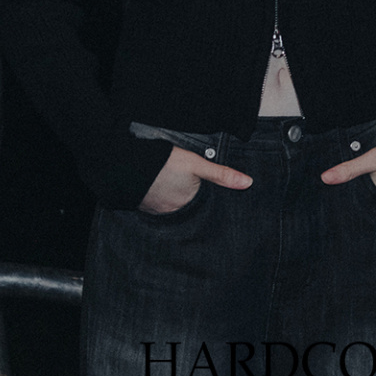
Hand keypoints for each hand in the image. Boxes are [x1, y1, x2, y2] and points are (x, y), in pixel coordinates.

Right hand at [138, 145, 252, 214]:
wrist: (128, 163)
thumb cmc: (164, 163)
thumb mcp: (197, 164)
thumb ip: (222, 174)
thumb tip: (248, 183)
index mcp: (188, 204)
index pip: (204, 208)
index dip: (207, 203)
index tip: (209, 201)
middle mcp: (173, 212)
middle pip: (188, 209)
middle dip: (191, 204)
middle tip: (189, 192)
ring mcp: (157, 210)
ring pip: (172, 208)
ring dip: (175, 202)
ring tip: (177, 191)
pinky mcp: (143, 206)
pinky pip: (157, 206)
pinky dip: (161, 201)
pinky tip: (161, 191)